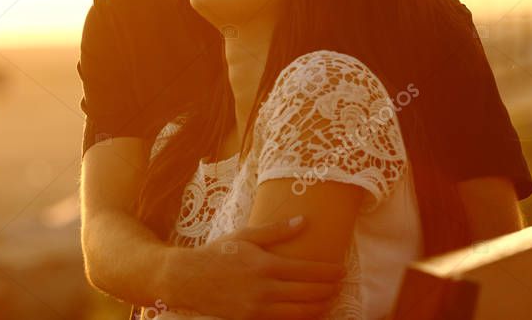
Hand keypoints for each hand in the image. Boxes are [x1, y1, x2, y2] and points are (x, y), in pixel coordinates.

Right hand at [158, 217, 344, 319]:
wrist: (188, 279)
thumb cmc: (217, 253)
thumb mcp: (244, 236)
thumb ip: (275, 231)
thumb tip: (303, 222)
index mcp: (265, 264)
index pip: (307, 270)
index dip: (328, 272)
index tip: (342, 270)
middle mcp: (264, 288)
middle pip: (308, 293)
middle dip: (329, 290)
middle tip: (340, 285)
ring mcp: (258, 307)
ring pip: (300, 312)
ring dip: (319, 307)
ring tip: (329, 300)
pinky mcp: (252, 319)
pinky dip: (300, 318)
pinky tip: (308, 313)